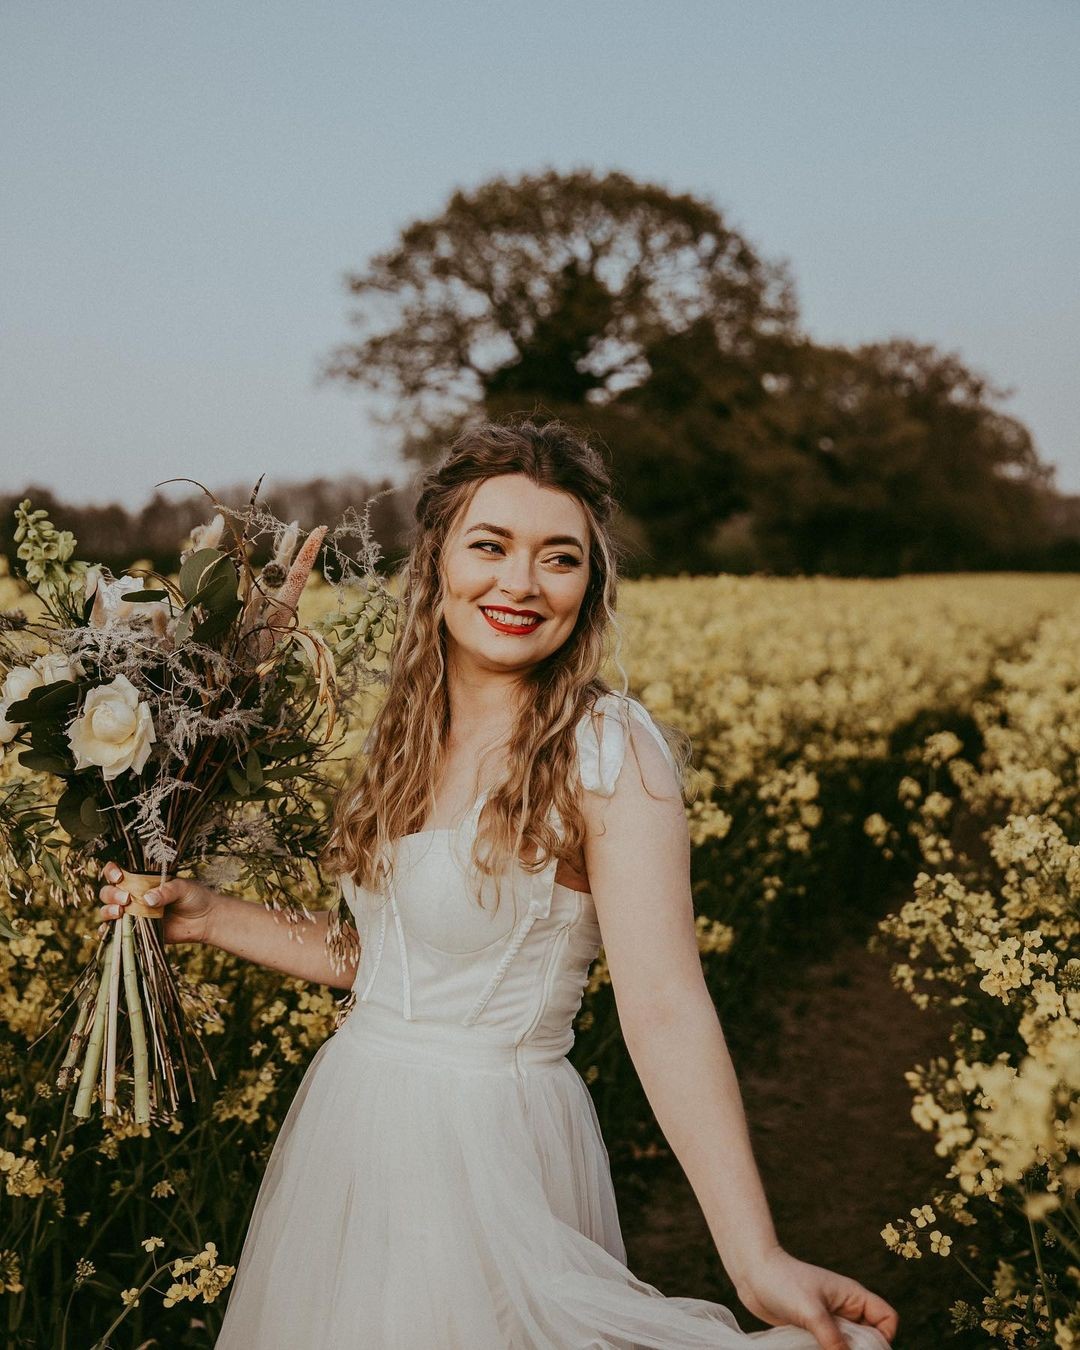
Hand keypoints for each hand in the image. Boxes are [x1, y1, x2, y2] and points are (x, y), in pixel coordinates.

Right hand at [97, 863, 216, 945]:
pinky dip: (108, 930)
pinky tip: (110, 929)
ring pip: (108, 910)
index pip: (119, 872)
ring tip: (121, 912)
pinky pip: (116, 931)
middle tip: (126, 898)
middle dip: (112, 894)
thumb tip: (147, 899)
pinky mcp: (136, 930)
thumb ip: (166, 891)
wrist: (205, 921)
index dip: (112, 872)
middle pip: (108, 892)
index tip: (119, 877)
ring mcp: (134, 913)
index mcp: (143, 879)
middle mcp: (134, 895)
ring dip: (108, 911)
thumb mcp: (183, 888)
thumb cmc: (195, 897)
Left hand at [734, 1246, 897, 1348]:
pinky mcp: (813, 1328)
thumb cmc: (782, 1282)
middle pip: (870, 1338)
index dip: (884, 1338)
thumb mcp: (811, 1312)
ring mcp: (829, 1319)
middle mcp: (845, 1308)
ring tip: (820, 1347)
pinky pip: (830, 1347)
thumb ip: (833, 1339)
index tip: (863, 1348)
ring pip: (849, 1346)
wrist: (752, 1273)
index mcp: (853, 1296)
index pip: (887, 1319)